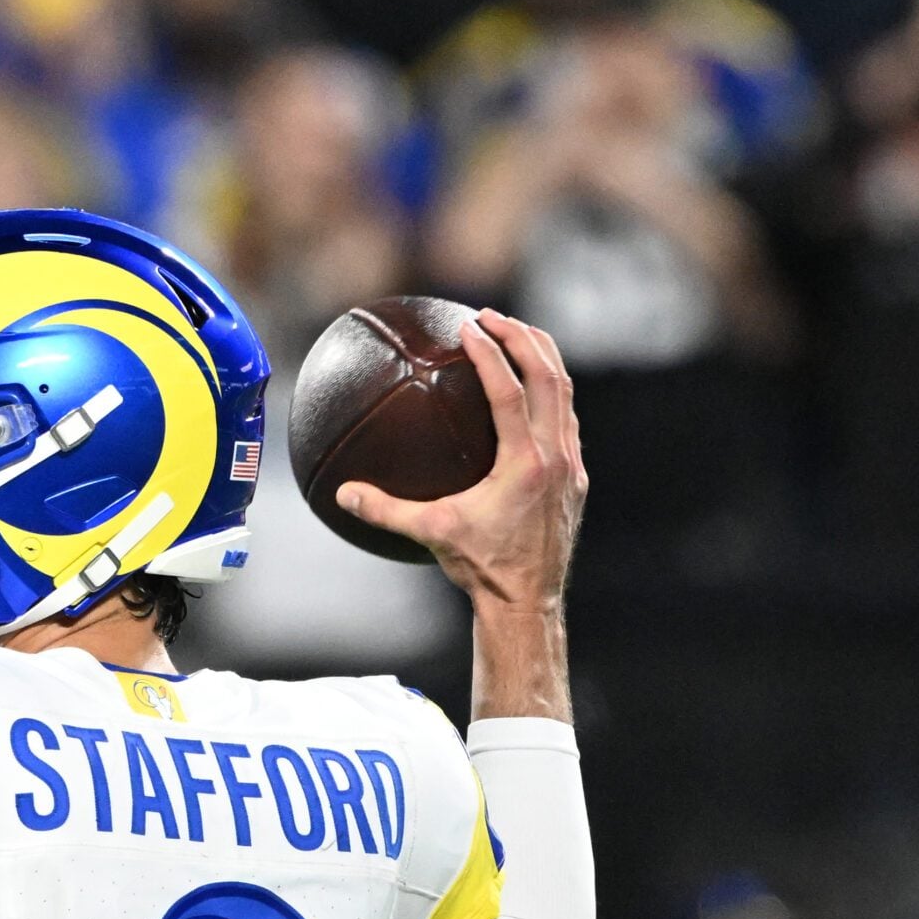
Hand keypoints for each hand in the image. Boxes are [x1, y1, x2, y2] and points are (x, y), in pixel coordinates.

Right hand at [337, 310, 585, 613]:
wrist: (529, 601)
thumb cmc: (482, 569)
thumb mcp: (431, 535)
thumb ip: (386, 511)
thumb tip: (343, 496)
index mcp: (525, 463)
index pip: (510, 392)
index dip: (491, 354)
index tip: (469, 328)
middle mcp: (555, 456)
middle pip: (550, 377)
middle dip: (522, 338)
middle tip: (491, 316)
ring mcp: (571, 465)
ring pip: (565, 393)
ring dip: (541, 358)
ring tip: (514, 335)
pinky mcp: (575, 476)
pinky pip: (566, 418)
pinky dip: (548, 391)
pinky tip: (527, 388)